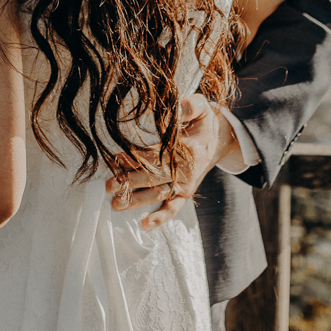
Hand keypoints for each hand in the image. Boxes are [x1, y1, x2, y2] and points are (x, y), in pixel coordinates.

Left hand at [105, 94, 236, 230]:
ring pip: (159, 194)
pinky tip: (144, 224)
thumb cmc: (204, 122)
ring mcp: (185, 183)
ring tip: (117, 204)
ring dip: (137, 200)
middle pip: (155, 177)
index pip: (158, 154)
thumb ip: (190, 106)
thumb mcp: (201, 107)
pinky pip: (174, 208)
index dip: (138, 157)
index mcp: (187, 148)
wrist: (221, 140)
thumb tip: (176, 108)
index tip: (117, 158)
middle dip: (131, 181)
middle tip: (110, 185)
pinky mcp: (185, 193)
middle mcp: (186, 169)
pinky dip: (160, 217)